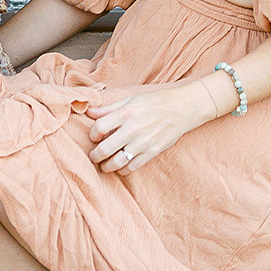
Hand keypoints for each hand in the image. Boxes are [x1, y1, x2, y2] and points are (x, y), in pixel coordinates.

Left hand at [86, 82, 208, 174]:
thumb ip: (109, 108)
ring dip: (107, 166)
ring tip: (104, 165)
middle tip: (94, 156)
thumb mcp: (130, 99)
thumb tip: (90, 113)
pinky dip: (123, 170)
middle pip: (105, 149)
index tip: (94, 137)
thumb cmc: (155, 101)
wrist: (180, 109)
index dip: (92, 134)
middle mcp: (132, 129)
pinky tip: (120, 168)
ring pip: (117, 162)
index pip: (99, 128)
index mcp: (125, 113)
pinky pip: (132, 167)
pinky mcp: (152, 152)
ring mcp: (142, 143)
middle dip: (95, 156)